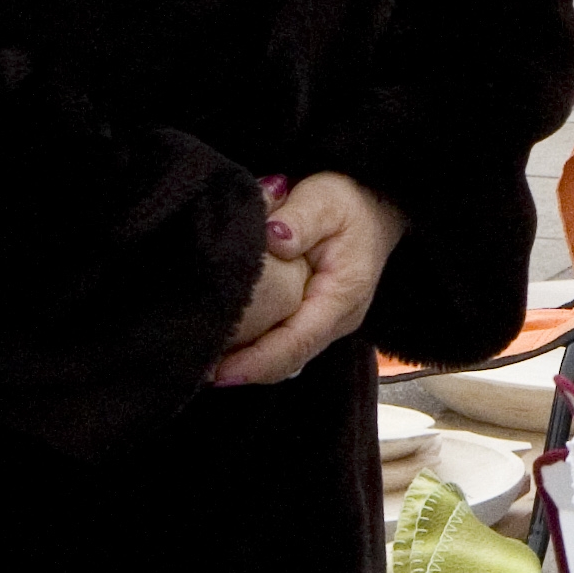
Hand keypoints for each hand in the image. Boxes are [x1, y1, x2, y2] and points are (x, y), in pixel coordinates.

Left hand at [214, 173, 409, 386]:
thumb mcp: (324, 199)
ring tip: (205, 364)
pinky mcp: (316, 319)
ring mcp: (328, 323)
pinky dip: (257, 351)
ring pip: (287, 357)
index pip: (298, 341)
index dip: (257, 362)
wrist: (377, 205)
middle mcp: (338, 319)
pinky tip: (227, 346)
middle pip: (289, 359)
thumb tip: (274, 239)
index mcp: (342, 296)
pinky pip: (286, 345)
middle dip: (245, 370)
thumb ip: (300, 219)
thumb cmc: (349, 202)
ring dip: (249, 364)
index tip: (220, 373)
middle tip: (196, 372)